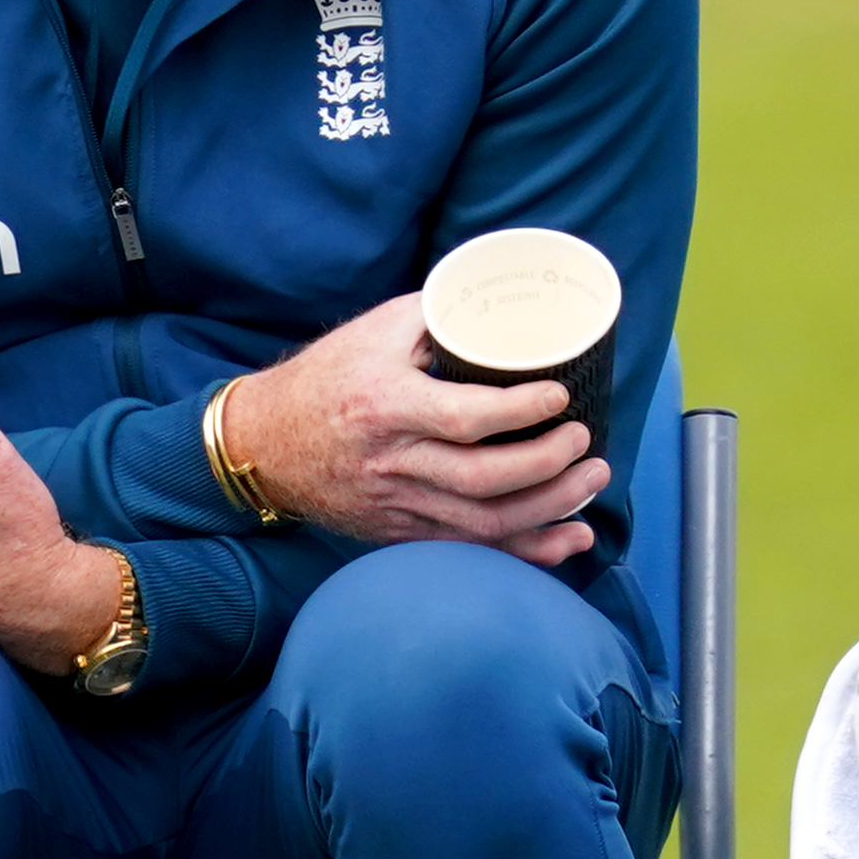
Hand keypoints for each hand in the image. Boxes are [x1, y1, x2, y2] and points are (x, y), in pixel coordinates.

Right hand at [222, 294, 605, 564]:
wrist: (266, 444)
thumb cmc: (328, 377)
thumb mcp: (376, 330)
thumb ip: (441, 318)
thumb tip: (509, 307)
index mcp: (385, 405)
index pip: (465, 417)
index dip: (521, 411)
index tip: (559, 397)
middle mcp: (391, 462)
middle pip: (483, 479)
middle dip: (548, 465)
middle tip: (585, 442)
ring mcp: (396, 504)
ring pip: (484, 524)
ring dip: (550, 508)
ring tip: (592, 481)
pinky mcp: (401, 532)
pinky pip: (471, 550)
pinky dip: (527, 551)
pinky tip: (569, 538)